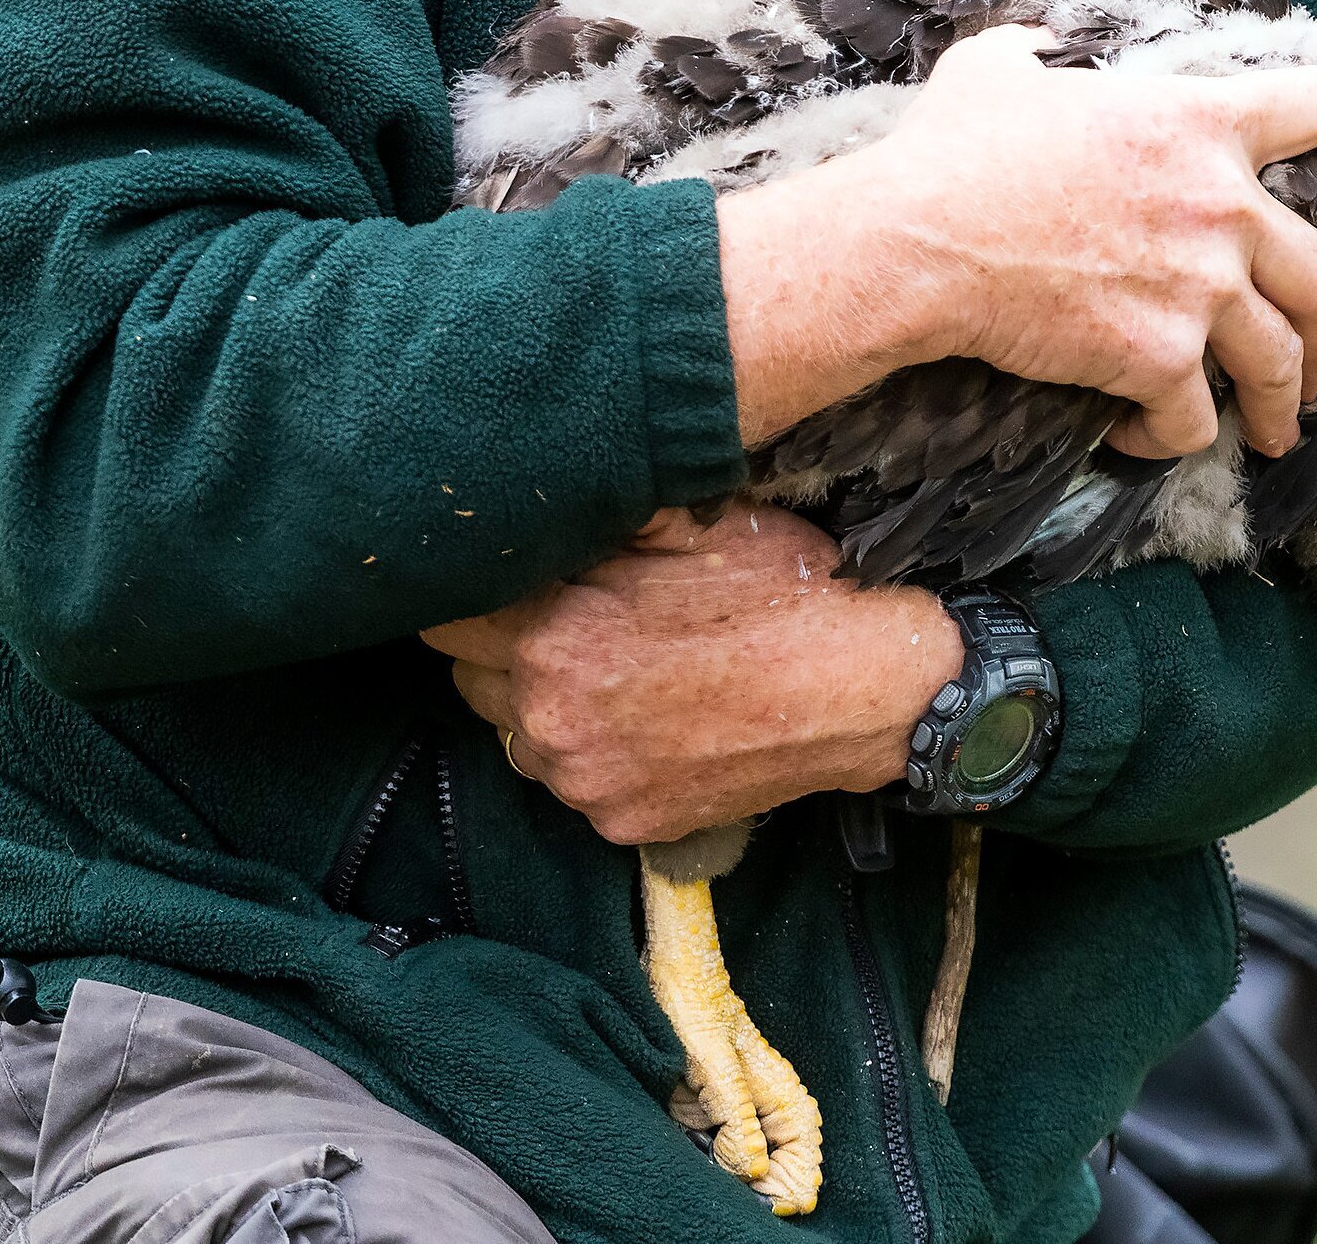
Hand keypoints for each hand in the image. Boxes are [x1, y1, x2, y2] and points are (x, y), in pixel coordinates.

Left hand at [420, 505, 963, 844]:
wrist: (870, 690)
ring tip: (617, 675)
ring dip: (546, 708)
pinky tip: (654, 723)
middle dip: (505, 649)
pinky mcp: (626, 823)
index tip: (507, 582)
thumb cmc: (788, 596)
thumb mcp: (694, 523)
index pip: (446, 618)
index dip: (474, 592)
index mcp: (554, 634)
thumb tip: (545, 493)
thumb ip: (604, 516)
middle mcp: (553, 718)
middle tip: (569, 622)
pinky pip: (579, 785)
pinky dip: (600, 758)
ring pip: (520, 739)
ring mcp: (588, 781)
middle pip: (469, 680)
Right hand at [714, 24, 1316, 457]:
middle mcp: (1219, 203)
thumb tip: (1034, 58)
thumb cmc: (951, 154)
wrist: (919, 239)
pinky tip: (1137, 441)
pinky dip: (1171, 441)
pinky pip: (1192, 419)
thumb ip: (1039, 60)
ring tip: (1266, 439)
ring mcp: (1199, 284)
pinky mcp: (1160, 356)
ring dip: (1277, 411)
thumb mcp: (999, 73)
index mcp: (1196, 123)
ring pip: (1277, 365)